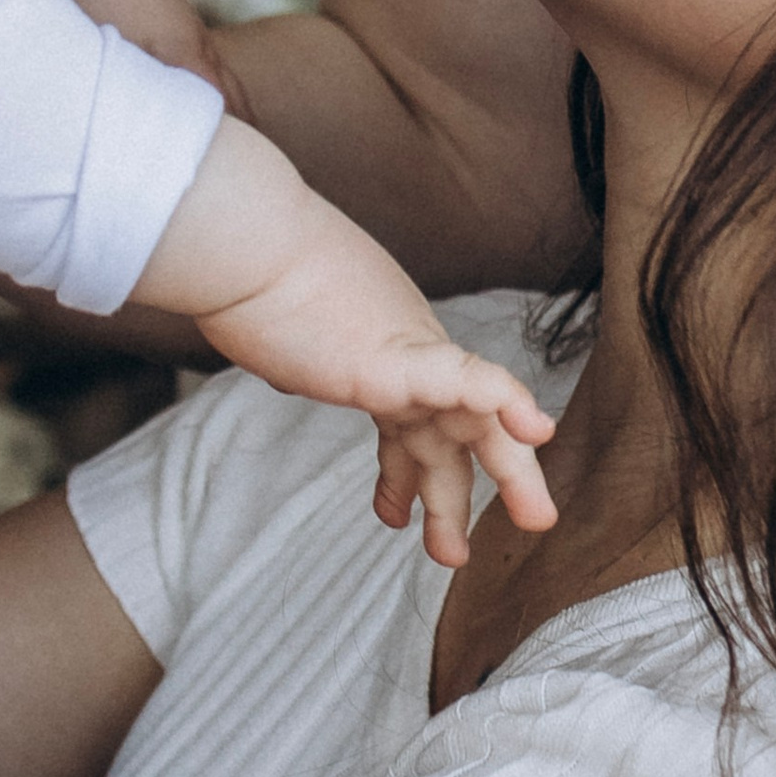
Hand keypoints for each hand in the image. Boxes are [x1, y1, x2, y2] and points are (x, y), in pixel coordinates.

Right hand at [140, 115, 557, 563]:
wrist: (240, 243)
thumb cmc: (244, 275)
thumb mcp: (282, 330)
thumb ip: (302, 355)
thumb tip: (294, 368)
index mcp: (378, 348)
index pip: (408, 418)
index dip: (404, 472)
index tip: (392, 512)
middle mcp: (403, 351)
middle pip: (457, 427)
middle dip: (479, 482)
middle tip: (500, 534)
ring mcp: (405, 355)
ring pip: (477, 421)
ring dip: (508, 473)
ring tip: (532, 521)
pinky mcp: (399, 359)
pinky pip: (471, 381)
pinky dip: (506, 403)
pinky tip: (535, 429)